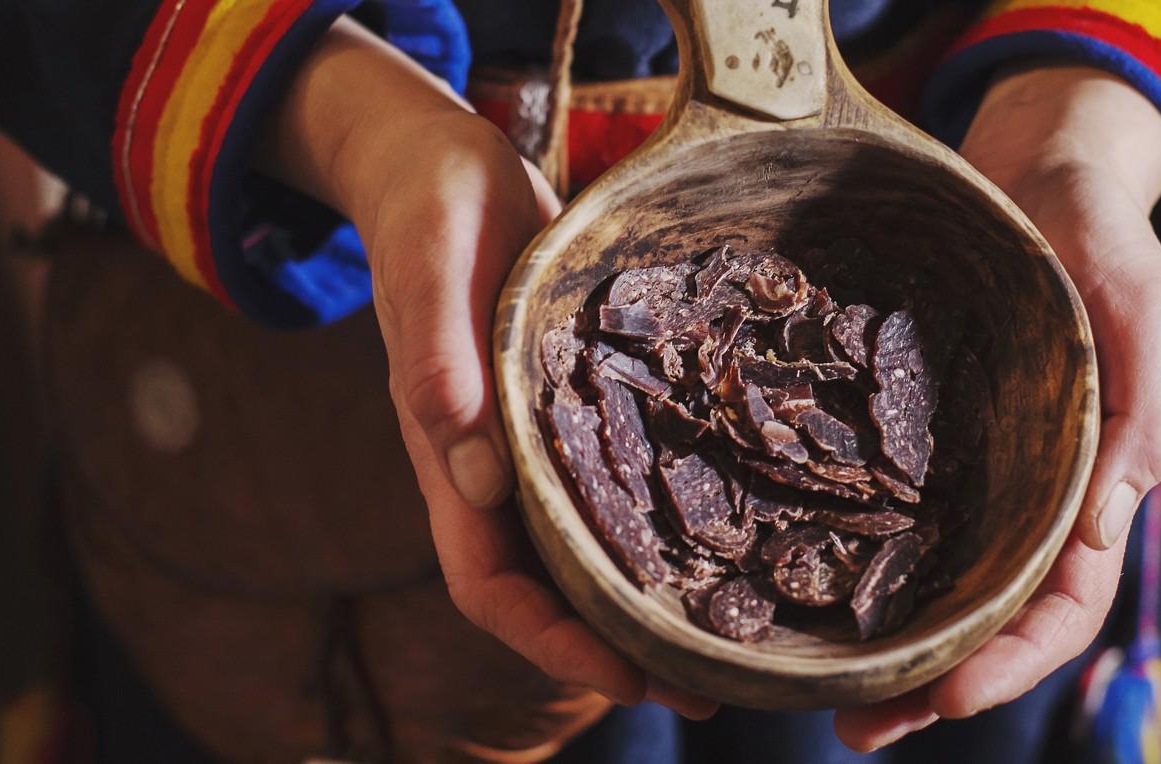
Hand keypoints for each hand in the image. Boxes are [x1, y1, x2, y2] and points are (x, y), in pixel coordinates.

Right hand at [258, 19, 717, 718]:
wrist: (443, 169)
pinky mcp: (576, 405)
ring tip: (732, 629)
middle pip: (550, 588)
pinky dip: (662, 520)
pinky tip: (725, 526)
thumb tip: (475, 475)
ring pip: (590, 544)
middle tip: (711, 682)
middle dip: (618, 646)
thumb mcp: (429, 269)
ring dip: (649, 595)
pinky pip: (618, 481)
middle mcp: (493, 466)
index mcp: (447, 454)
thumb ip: (437, 360)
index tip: (626, 676)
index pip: (487, 585)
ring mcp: (535, 440)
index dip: (550, 642)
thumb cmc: (428, 212)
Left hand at [835, 67, 1160, 750]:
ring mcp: (960, 468)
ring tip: (813, 693)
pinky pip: (874, 506)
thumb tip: (1111, 517)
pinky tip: (789, 581)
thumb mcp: (1143, 305)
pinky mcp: (904, 432)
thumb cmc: (1099, 236)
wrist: (1034, 172)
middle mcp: (1018, 493)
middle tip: (854, 730)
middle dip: (928, 685)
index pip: (1060, 604)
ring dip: (880, 645)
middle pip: (981, 616)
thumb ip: (1146, 400)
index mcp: (1087, 485)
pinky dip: (842, 555)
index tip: (948, 700)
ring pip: (925, 579)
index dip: (1012, 663)